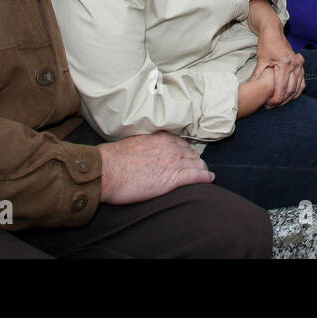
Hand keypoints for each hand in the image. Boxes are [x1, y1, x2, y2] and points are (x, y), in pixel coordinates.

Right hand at [97, 132, 213, 203]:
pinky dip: (205, 177)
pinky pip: (196, 176)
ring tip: (204, 173)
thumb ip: (147, 145)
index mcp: (161, 138)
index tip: (187, 155)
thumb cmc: (113, 159)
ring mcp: (174, 163)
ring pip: (196, 163)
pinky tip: (210, 178)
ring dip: (201, 168)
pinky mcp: (173, 178)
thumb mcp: (134, 144)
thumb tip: (147, 150)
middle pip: (191, 153)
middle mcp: (171, 148)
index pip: (181, 142)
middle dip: (195, 159)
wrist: (106, 171)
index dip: (186, 150)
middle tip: (197, 166)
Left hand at [251, 0, 304, 106]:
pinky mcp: (301, 66)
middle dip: (281, 101)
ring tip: (278, 103)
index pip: (282, 88)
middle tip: (270, 106)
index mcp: (285, 64)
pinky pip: (302, 83)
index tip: (267, 105)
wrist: (274, 32)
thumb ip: (257, 75)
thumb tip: (251, 88)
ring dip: (289, 98)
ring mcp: (299, 65)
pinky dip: (297, 91)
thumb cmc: (266, 45)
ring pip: (298, 88)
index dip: (275, 99)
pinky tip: (290, 97)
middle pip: (290, 90)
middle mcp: (295, 65)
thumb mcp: (260, 60)